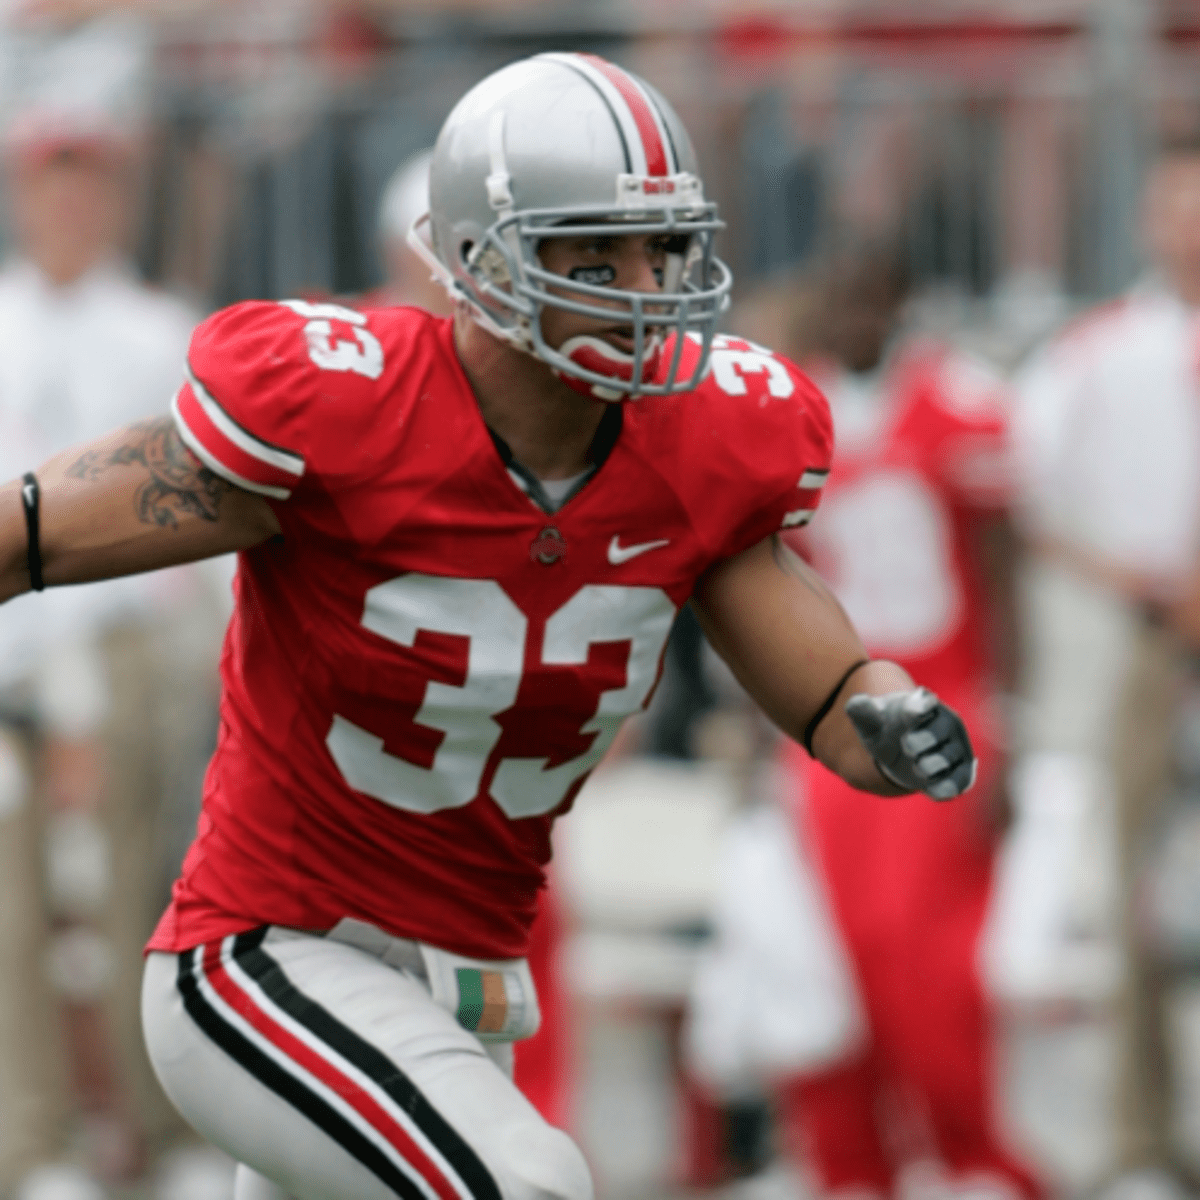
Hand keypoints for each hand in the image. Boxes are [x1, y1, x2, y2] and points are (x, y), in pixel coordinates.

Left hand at [844, 687, 976, 799]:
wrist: (898, 751)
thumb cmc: (885, 727)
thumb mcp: (869, 718)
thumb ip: (861, 708)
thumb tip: (858, 703)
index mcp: (923, 703)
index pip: (922, 702)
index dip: (918, 706)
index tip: (914, 709)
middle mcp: (946, 722)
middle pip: (936, 732)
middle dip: (919, 741)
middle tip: (907, 745)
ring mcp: (956, 747)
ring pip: (946, 759)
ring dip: (928, 766)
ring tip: (918, 765)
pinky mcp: (960, 772)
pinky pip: (958, 782)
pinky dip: (945, 788)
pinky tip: (932, 788)